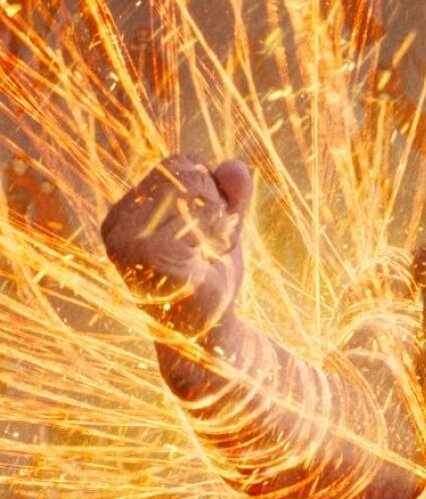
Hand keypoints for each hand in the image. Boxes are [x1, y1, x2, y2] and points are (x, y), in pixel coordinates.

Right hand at [101, 155, 252, 334]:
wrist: (213, 334)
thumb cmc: (212, 278)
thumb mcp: (223, 225)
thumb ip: (230, 193)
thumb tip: (235, 164)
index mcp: (123, 214)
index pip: (177, 163)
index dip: (207, 189)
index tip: (201, 230)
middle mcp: (117, 225)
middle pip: (185, 172)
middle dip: (214, 205)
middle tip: (205, 247)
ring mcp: (129, 241)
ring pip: (196, 192)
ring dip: (218, 224)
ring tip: (203, 256)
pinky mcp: (151, 255)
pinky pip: (202, 217)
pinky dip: (218, 237)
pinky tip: (205, 265)